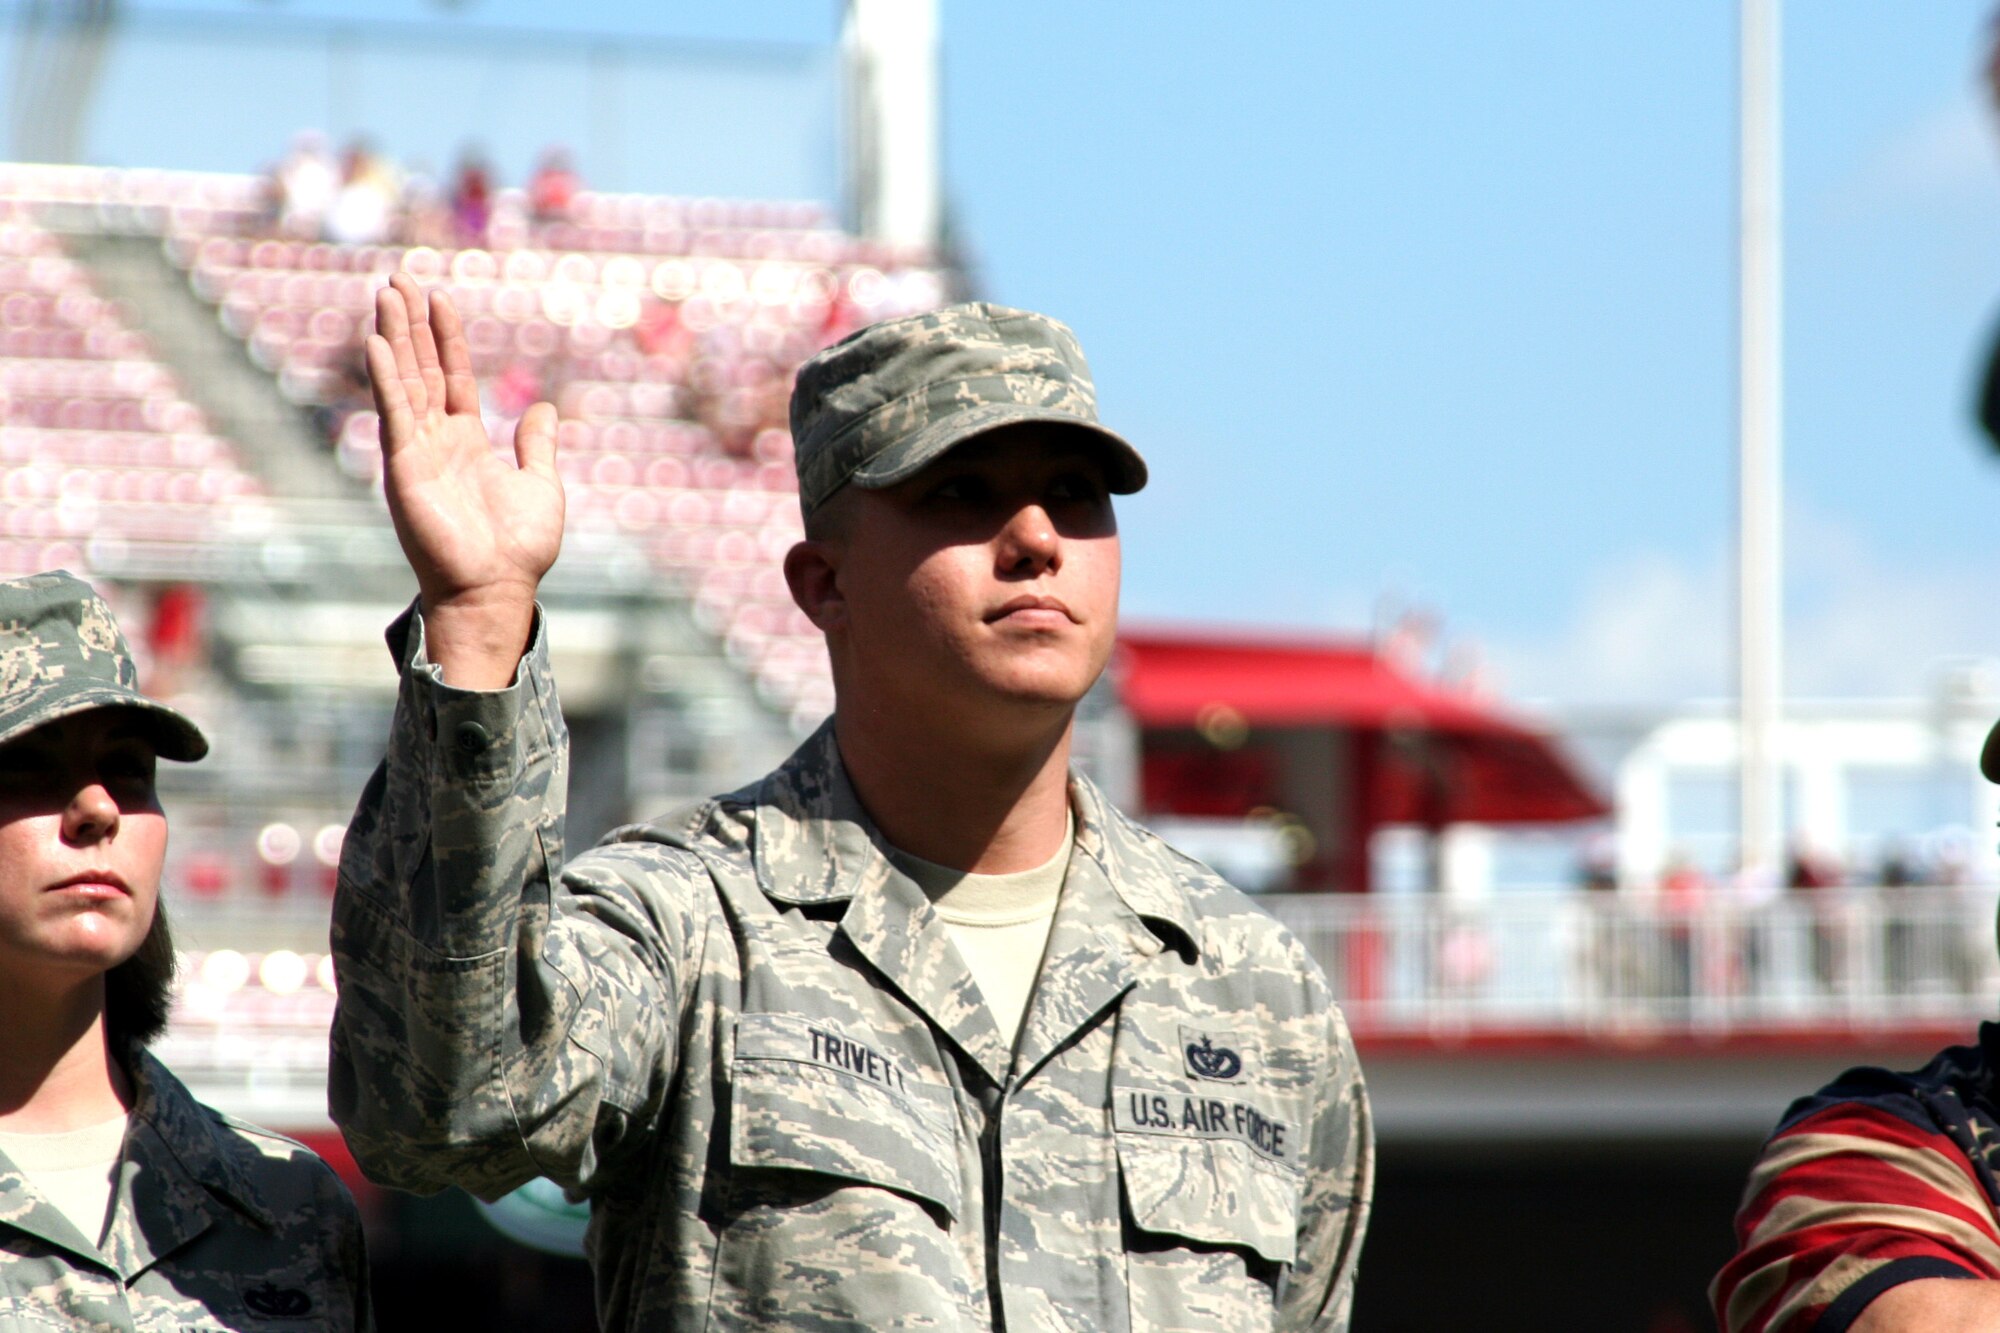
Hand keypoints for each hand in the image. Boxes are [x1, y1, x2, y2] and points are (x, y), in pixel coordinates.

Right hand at [366, 274, 562, 687]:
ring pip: (403, 381)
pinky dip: (386, 379)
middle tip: (397, 277)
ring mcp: (417, 451)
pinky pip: (394, 414)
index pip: (452, 375)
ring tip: (384, 292)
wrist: (498, 588)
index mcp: (466, 441)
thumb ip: (537, 445)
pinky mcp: (405, 467)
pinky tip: (378, 343)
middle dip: (409, 323)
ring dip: (393, 336)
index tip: (439, 295)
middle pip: (419, 368)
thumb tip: (542, 408)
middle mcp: (436, 440)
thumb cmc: (519, 548)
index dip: (445, 337)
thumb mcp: (542, 485)